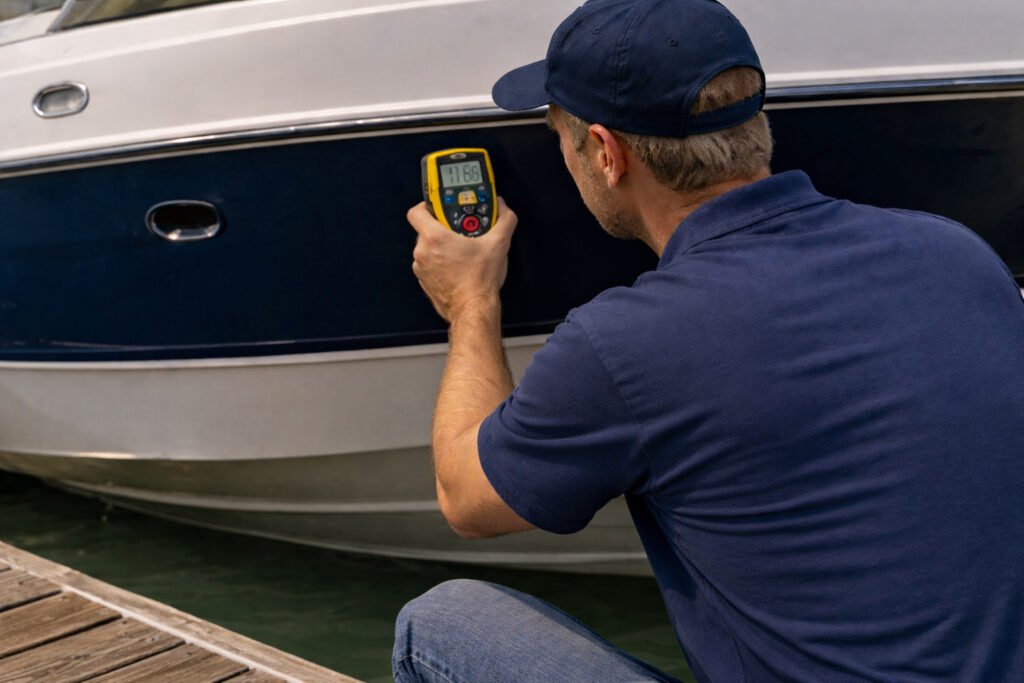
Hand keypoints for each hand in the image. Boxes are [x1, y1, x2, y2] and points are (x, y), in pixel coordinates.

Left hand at [408, 197, 517, 322]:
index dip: (427, 205)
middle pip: (425, 230)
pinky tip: (457, 267)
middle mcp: (422, 252)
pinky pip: (429, 265)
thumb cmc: (479, 280)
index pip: (416, 211)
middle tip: (460, 231)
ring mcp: (421, 268)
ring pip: (427, 248)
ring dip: (441, 247)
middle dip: (442, 228)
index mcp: (434, 238)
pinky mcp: (424, 281)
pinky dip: (440, 263)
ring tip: (461, 251)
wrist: (473, 309)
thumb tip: (503, 209)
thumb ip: (504, 220)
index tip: (440, 207)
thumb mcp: (498, 244)